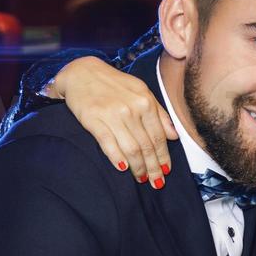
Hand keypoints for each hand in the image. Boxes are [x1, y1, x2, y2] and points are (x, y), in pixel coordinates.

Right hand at [51, 56, 176, 187]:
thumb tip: (174, 136)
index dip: (163, 157)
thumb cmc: (115, 85)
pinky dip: (117, 158)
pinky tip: (123, 169)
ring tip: (142, 179)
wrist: (82, 73)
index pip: (158, 137)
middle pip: (146, 146)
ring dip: (138, 167)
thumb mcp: (142, 92)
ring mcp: (112, 115)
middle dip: (154, 167)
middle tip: (157, 182)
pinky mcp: (93, 120)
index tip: (166, 171)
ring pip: (130, 148)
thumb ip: (159, 113)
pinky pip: (108, 144)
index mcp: (145, 102)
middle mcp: (131, 109)